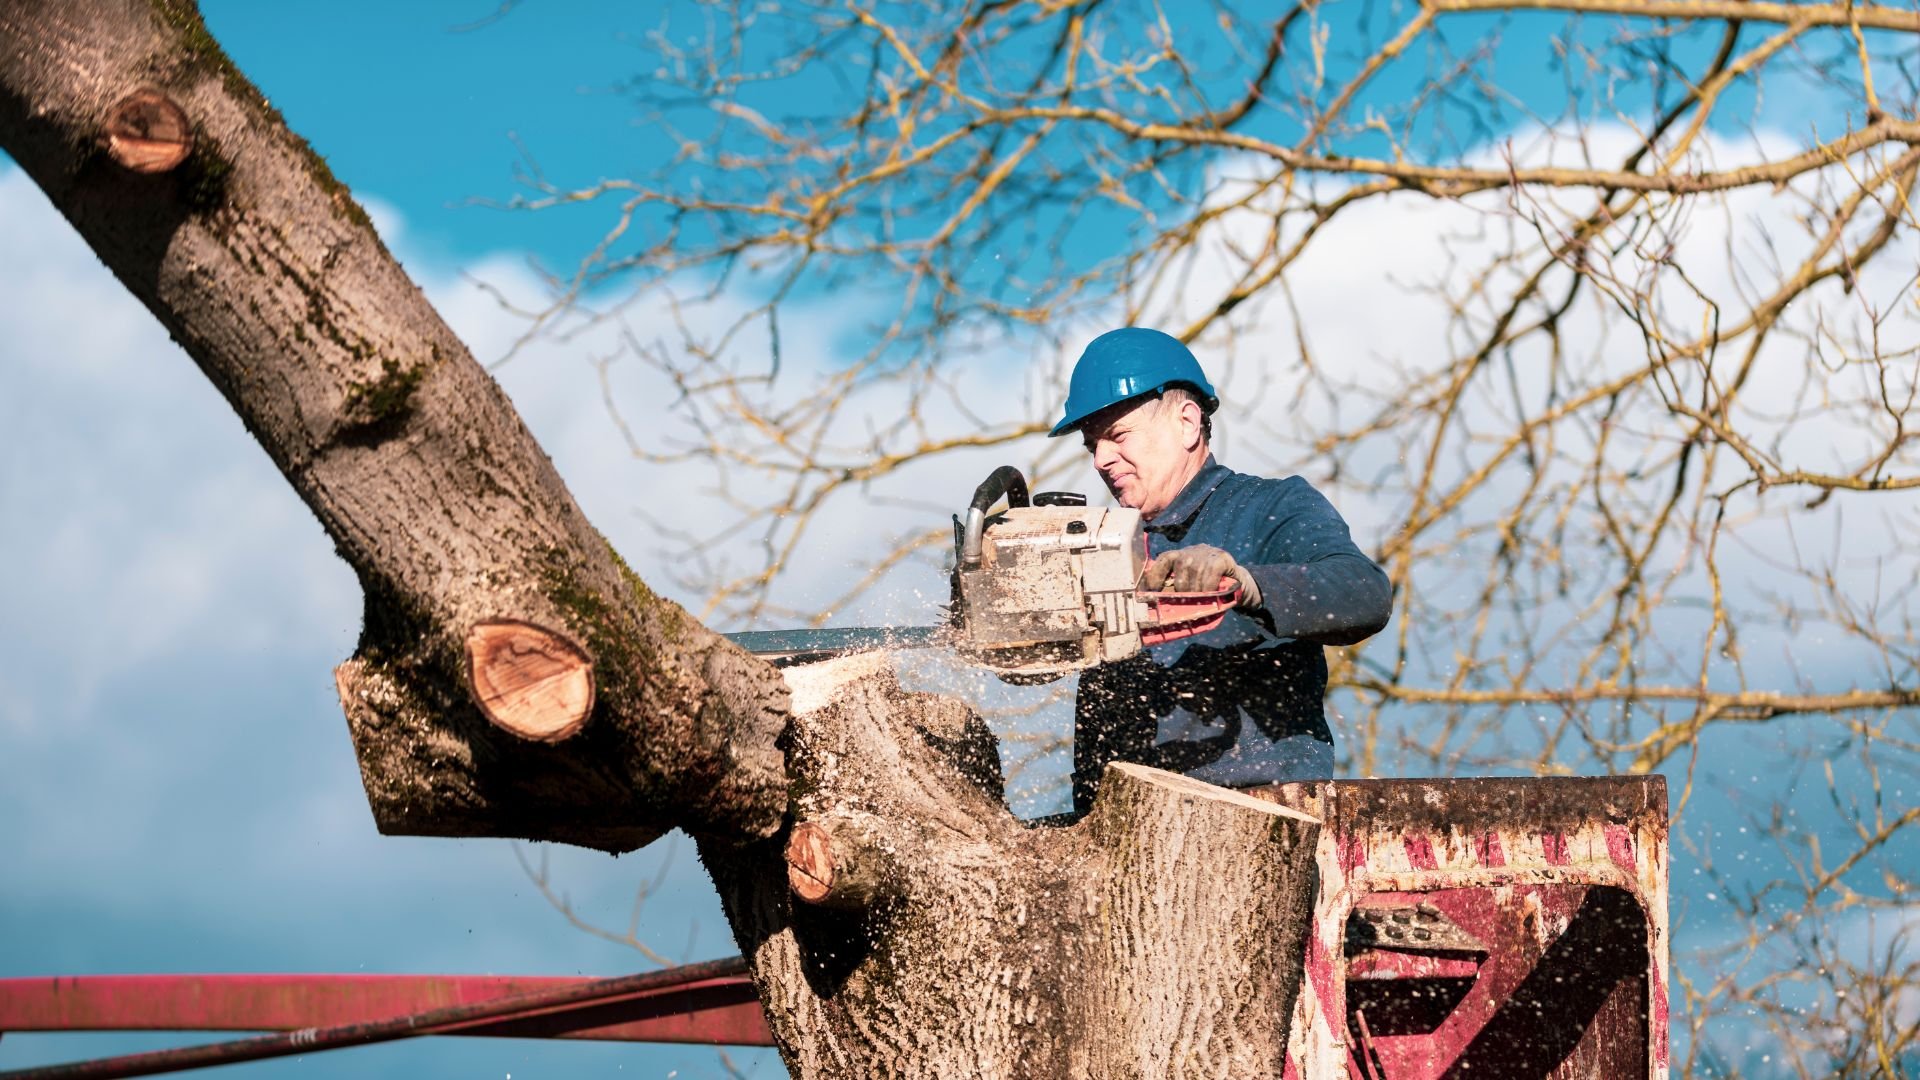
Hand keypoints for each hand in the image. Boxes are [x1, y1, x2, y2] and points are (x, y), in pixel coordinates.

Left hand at [1143, 544, 1262, 607]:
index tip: (1151, 591)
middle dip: (1184, 594)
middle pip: (1179, 575)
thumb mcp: (1191, 585)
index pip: (1162, 560)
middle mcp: (1191, 551)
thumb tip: (1157, 602)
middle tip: (1191, 602)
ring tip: (1204, 599)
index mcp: (1180, 556)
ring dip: (1199, 594)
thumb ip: (1176, 588)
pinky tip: (1212, 593)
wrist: (1238, 583)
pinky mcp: (1221, 558)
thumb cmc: (1209, 587)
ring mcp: (1206, 553)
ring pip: (1195, 578)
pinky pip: (1210, 578)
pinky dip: (1209, 589)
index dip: (1155, 575)